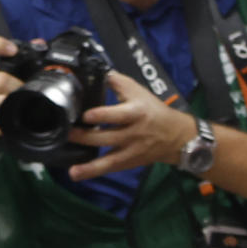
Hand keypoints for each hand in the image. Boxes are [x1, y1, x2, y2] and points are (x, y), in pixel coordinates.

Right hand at [0, 34, 21, 148]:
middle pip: (1, 79)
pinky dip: (9, 126)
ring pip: (1, 102)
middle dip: (19, 85)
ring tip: (23, 107)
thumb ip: (11, 62)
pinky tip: (15, 125)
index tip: (14, 50)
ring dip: (16, 104)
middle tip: (27, 91)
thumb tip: (40, 44)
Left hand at [67, 70, 198, 181]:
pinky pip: (111, 167)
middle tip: (69, 134)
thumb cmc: (153, 110)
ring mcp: (132, 150)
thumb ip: (115, 82)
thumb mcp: (138, 91)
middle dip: (88, 137)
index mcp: (137, 113)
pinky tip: (78, 174)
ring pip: (111, 159)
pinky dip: (94, 171)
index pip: (119, 115)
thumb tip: (92, 73)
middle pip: (109, 137)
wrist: (177, 136)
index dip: (103, 116)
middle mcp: (134, 134)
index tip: (86, 115)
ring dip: (91, 165)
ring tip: (73, 170)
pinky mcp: (130, 161)